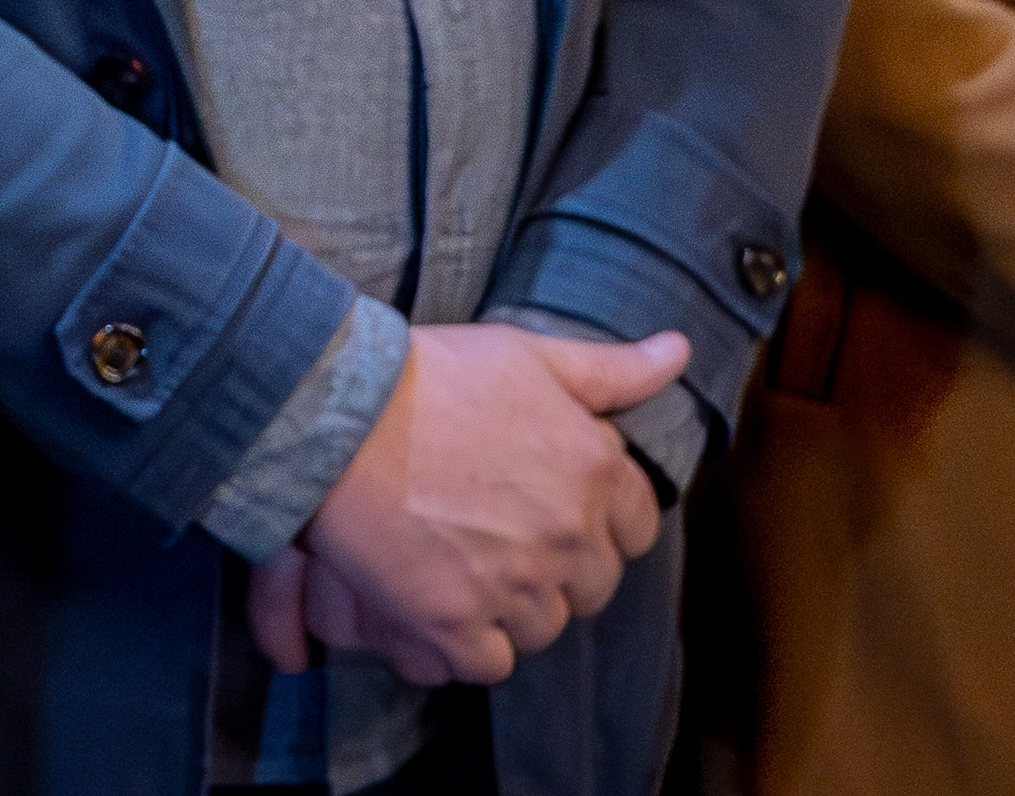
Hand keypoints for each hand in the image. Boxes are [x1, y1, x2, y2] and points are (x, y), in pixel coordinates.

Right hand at [252, 322, 686, 685]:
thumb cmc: (428, 375)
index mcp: (595, 470)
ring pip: (542, 628)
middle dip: (557, 569)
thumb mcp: (526, 355)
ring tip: (465, 570)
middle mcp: (568, 536)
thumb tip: (678, 351)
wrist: (336, 415)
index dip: (599, 522)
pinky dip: (468, 645)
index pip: (637, 528)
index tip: (555, 510)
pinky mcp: (454, 624)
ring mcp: (514, 586)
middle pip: (592, 587)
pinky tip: (440, 608)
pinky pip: (488, 664)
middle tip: (500, 539)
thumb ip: (610, 369)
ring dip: (512, 609)